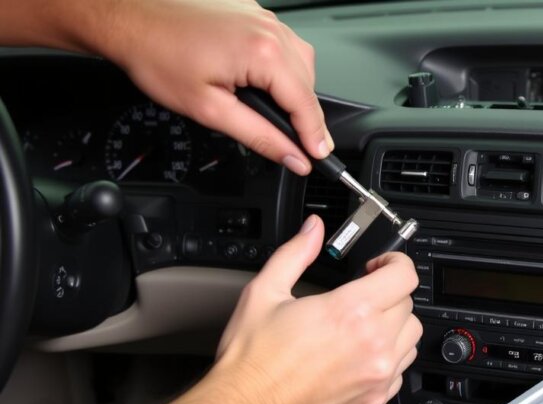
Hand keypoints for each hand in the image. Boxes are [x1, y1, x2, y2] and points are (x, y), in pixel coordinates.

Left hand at [101, 0, 329, 174]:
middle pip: (308, 85)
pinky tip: (260, 82)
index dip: (315, 137)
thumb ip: (260, 137)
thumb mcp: (210, 110)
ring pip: (300, 63)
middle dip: (304, 116)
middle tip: (298, 145)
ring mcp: (263, 17)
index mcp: (264, 53)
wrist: (129, 16)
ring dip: (294, 91)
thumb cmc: (158, 55)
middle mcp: (270, 29)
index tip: (319, 157)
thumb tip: (292, 157)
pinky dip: (281, 68)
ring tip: (274, 113)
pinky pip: (283, 44)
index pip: (307, 104)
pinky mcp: (253, 12)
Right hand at [213, 214, 421, 403]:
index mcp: (351, 312)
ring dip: (394, 326)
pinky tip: (362, 354)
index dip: (395, 263)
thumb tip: (313, 230)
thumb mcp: (265, 292)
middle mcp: (372, 344)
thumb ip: (295, 254)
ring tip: (364, 325)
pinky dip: (389, 358)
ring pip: (411, 338)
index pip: (404, 276)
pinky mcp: (375, 400)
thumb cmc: (252, 358)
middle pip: (408, 305)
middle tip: (363, 296)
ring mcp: (377, 375)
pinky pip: (401, 370)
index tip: (380, 266)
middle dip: (388, 294)